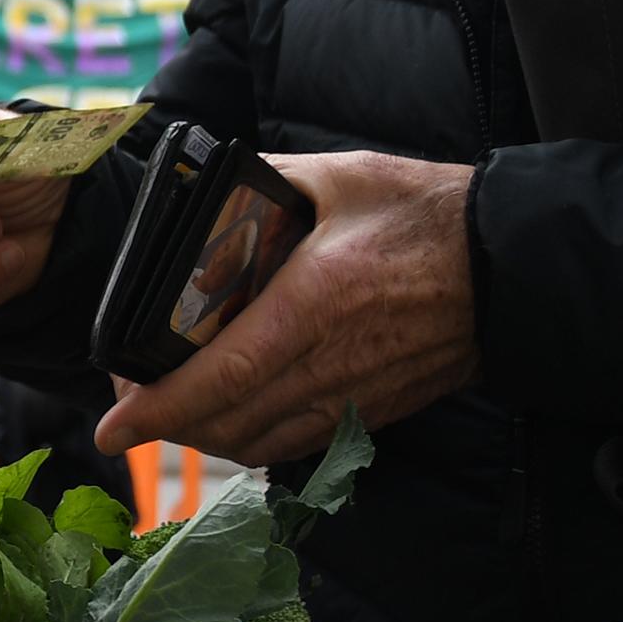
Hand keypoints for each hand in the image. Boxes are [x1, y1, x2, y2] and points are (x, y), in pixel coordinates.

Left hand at [93, 151, 476, 467]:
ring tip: (170, 405)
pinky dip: (250, 439)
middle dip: (166, 424)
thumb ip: (263, 183)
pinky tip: (229, 413)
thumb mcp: (338, 177)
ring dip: (205, 435)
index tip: (113, 429)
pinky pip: (296, 444)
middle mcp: (332, 363)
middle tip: (129, 400)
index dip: (162, 409)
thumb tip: (204, 191)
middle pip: (229, 423)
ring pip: (258, 444)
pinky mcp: (373, 414)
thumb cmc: (422, 215)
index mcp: (314, 303)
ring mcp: (355, 398)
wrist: (508, 268)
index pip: (224, 374)